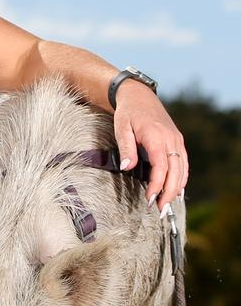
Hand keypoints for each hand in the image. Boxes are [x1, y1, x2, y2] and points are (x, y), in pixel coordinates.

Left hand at [113, 80, 188, 213]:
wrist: (139, 96)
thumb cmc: (127, 113)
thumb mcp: (121, 128)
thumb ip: (126, 148)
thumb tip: (128, 167)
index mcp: (157, 137)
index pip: (161, 167)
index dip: (157, 186)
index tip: (149, 199)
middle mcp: (171, 139)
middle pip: (175, 172)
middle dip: (169, 193)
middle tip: (160, 210)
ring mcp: (176, 140)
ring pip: (182, 169)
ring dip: (176, 188)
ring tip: (167, 205)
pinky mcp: (177, 141)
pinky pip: (183, 163)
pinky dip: (181, 178)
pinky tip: (176, 190)